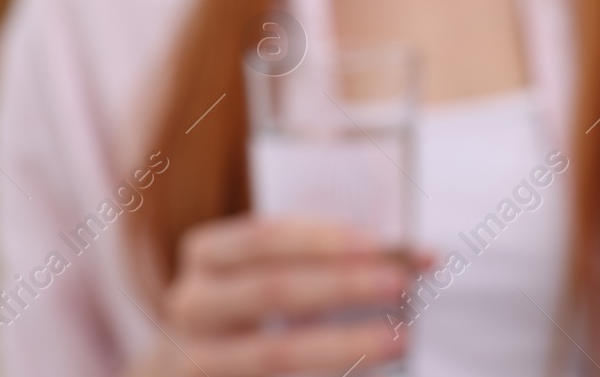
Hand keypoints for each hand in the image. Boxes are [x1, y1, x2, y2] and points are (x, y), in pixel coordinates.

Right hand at [129, 215, 433, 376]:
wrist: (190, 362)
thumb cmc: (246, 303)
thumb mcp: (264, 269)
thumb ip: (320, 258)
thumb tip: (409, 255)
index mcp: (206, 255)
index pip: (264, 237)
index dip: (322, 239)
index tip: (377, 245)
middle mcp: (193, 304)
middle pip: (274, 290)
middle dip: (342, 285)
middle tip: (398, 283)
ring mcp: (198, 356)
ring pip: (278, 352)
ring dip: (347, 344)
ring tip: (398, 339)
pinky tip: (365, 372)